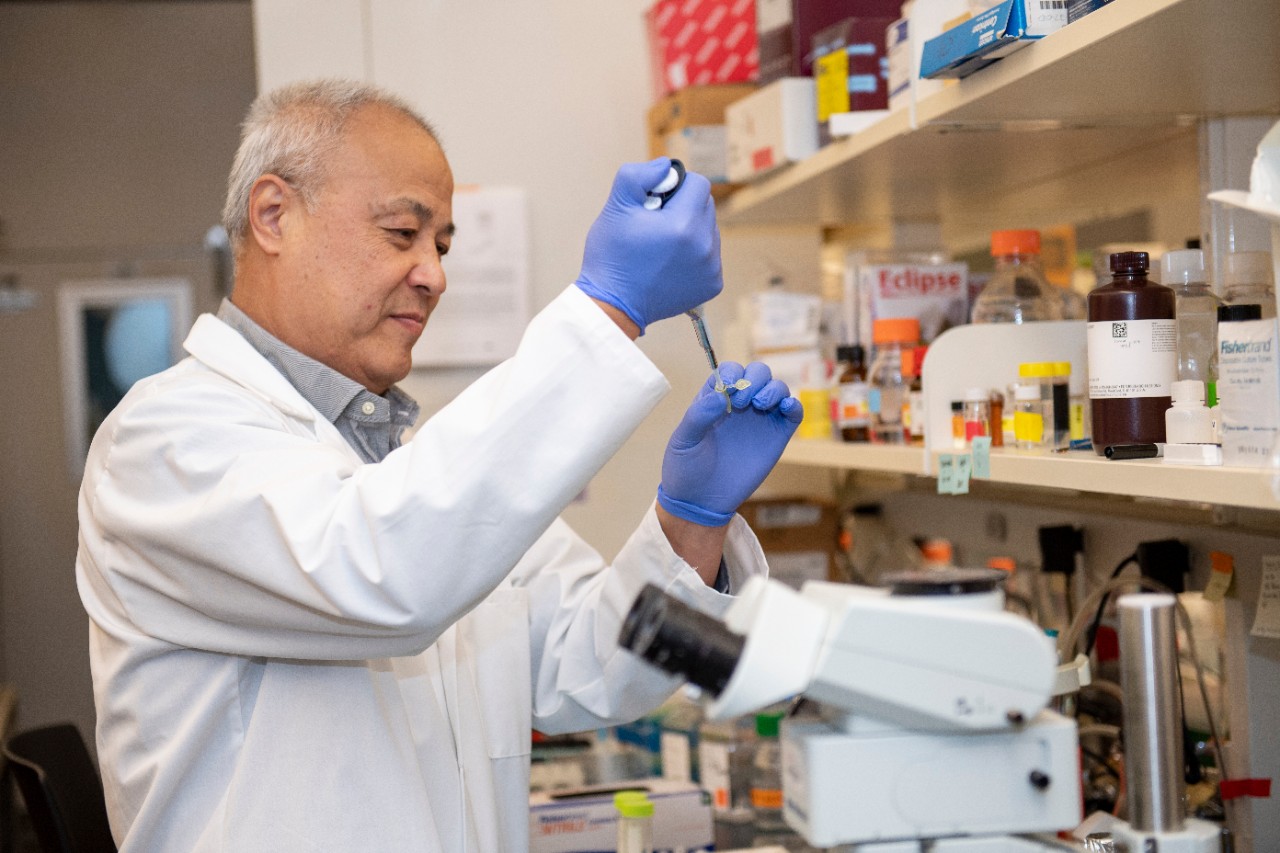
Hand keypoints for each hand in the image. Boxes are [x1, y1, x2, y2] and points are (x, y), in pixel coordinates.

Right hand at [573, 158, 722, 332]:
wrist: (613, 305)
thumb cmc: (612, 256)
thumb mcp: (616, 206)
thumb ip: (639, 175)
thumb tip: (667, 166)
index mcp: (684, 225)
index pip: (698, 184)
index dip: (675, 186)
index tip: (655, 203)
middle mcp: (704, 246)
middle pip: (705, 206)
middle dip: (683, 207)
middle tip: (655, 225)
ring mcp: (711, 268)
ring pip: (709, 230)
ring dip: (690, 229)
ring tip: (662, 246)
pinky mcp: (712, 284)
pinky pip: (710, 254)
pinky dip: (694, 253)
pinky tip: (670, 263)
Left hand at [658, 362, 803, 526]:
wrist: (700, 501)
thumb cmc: (686, 468)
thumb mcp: (684, 439)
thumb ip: (699, 415)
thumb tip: (722, 396)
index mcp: (715, 399)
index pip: (731, 371)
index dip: (733, 374)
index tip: (728, 390)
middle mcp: (740, 404)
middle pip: (758, 373)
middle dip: (755, 378)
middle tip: (745, 400)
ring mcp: (759, 420)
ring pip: (777, 388)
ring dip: (773, 389)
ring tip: (760, 405)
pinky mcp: (776, 437)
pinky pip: (793, 413)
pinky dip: (794, 405)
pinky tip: (787, 407)